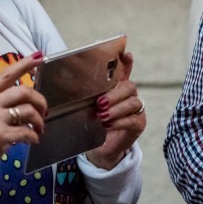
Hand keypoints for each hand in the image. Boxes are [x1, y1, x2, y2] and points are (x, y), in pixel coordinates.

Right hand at [0, 52, 46, 194]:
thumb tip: (22, 105)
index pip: (6, 74)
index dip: (24, 64)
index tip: (39, 57)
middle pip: (24, 90)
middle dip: (40, 100)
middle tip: (44, 111)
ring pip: (28, 111)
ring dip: (40, 121)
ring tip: (39, 129)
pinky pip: (27, 132)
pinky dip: (34, 137)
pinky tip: (32, 141)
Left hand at [86, 52, 145, 169]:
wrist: (100, 148)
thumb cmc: (93, 124)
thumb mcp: (86, 106)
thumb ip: (82, 93)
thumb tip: (63, 77)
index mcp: (116, 87)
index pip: (125, 70)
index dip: (127, 62)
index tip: (126, 55)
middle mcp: (129, 95)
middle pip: (129, 87)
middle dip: (115, 94)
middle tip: (100, 103)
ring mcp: (136, 109)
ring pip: (133, 103)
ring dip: (116, 109)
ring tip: (102, 116)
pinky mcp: (139, 124)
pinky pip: (134, 119)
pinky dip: (120, 121)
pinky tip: (109, 125)